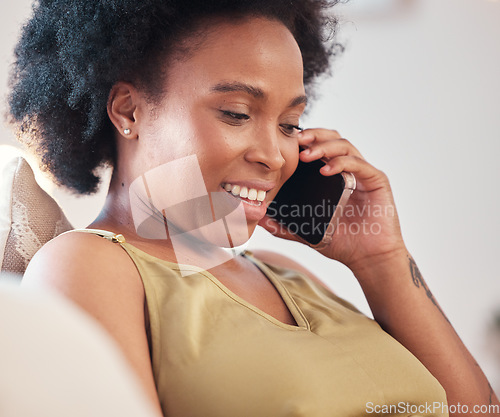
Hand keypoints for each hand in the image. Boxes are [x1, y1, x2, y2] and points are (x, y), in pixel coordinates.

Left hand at [259, 128, 407, 270]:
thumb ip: (285, 226)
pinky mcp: (376, 181)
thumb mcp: (307, 233)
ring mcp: (363, 174)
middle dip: (314, 136)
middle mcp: (349, 171)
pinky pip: (359, 164)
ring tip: (306, 155)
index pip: (319, 148)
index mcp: (334, 177)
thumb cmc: (342, 243)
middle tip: (296, 140)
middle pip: (333, 139)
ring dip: (324, 146)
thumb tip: (260, 220)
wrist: (368, 258)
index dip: (305, 141)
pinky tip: (326, 170)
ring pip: (345, 146)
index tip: (286, 143)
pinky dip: (341, 163)